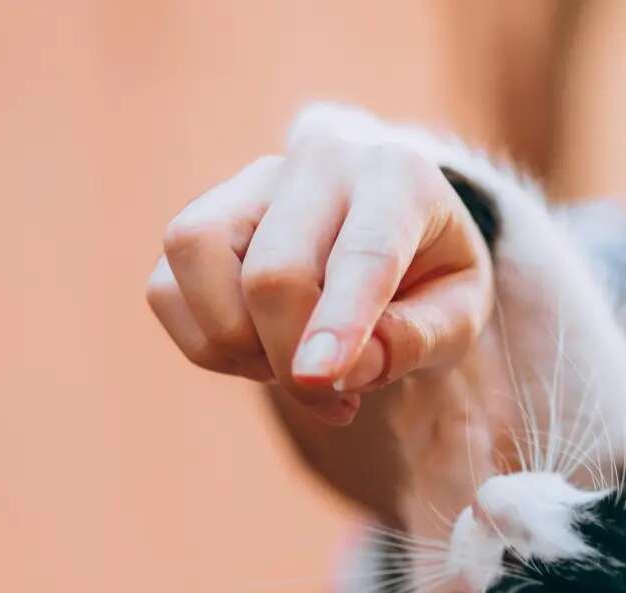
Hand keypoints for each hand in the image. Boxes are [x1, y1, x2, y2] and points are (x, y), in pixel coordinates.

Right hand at [147, 120, 493, 425]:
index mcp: (399, 177)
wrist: (390, 221)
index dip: (338, 323)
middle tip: (334, 398)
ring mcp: (247, 183)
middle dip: (291, 356)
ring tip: (287, 365)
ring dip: (235, 342)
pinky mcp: (199, 219)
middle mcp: (319, 161)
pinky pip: (166, 288)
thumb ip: (418, 341)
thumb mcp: (459, 312)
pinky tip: (258, 351)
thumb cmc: (430, 272)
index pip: (362, 255)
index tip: (320, 380)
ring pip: (196, 255)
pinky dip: (206, 344)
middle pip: (274, 270)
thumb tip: (350, 371)